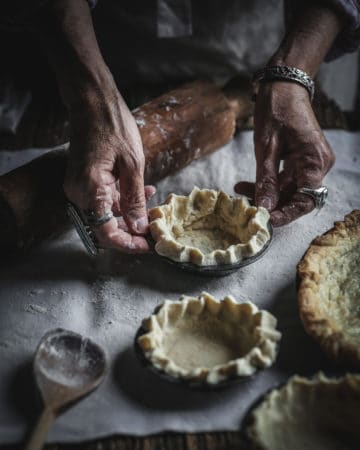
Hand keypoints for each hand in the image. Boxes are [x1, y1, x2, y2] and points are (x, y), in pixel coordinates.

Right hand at [64, 91, 155, 252]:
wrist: (93, 102)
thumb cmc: (113, 126)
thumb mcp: (133, 164)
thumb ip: (134, 199)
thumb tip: (139, 228)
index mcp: (89, 189)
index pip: (106, 233)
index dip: (128, 244)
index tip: (147, 246)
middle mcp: (78, 193)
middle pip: (104, 227)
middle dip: (131, 231)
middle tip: (154, 229)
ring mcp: (79, 187)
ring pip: (105, 215)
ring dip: (130, 215)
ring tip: (154, 208)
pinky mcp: (84, 181)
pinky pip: (103, 200)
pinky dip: (122, 201)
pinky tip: (144, 192)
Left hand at [234, 82, 334, 225]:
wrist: (283, 85)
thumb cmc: (276, 109)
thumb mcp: (266, 147)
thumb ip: (267, 180)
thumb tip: (265, 207)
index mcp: (314, 160)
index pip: (306, 199)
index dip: (287, 213)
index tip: (266, 219)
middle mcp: (318, 163)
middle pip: (298, 196)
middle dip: (273, 203)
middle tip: (248, 206)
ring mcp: (311, 161)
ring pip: (290, 189)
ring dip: (267, 193)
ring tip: (241, 191)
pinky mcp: (303, 158)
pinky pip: (288, 178)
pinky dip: (270, 183)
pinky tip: (248, 184)